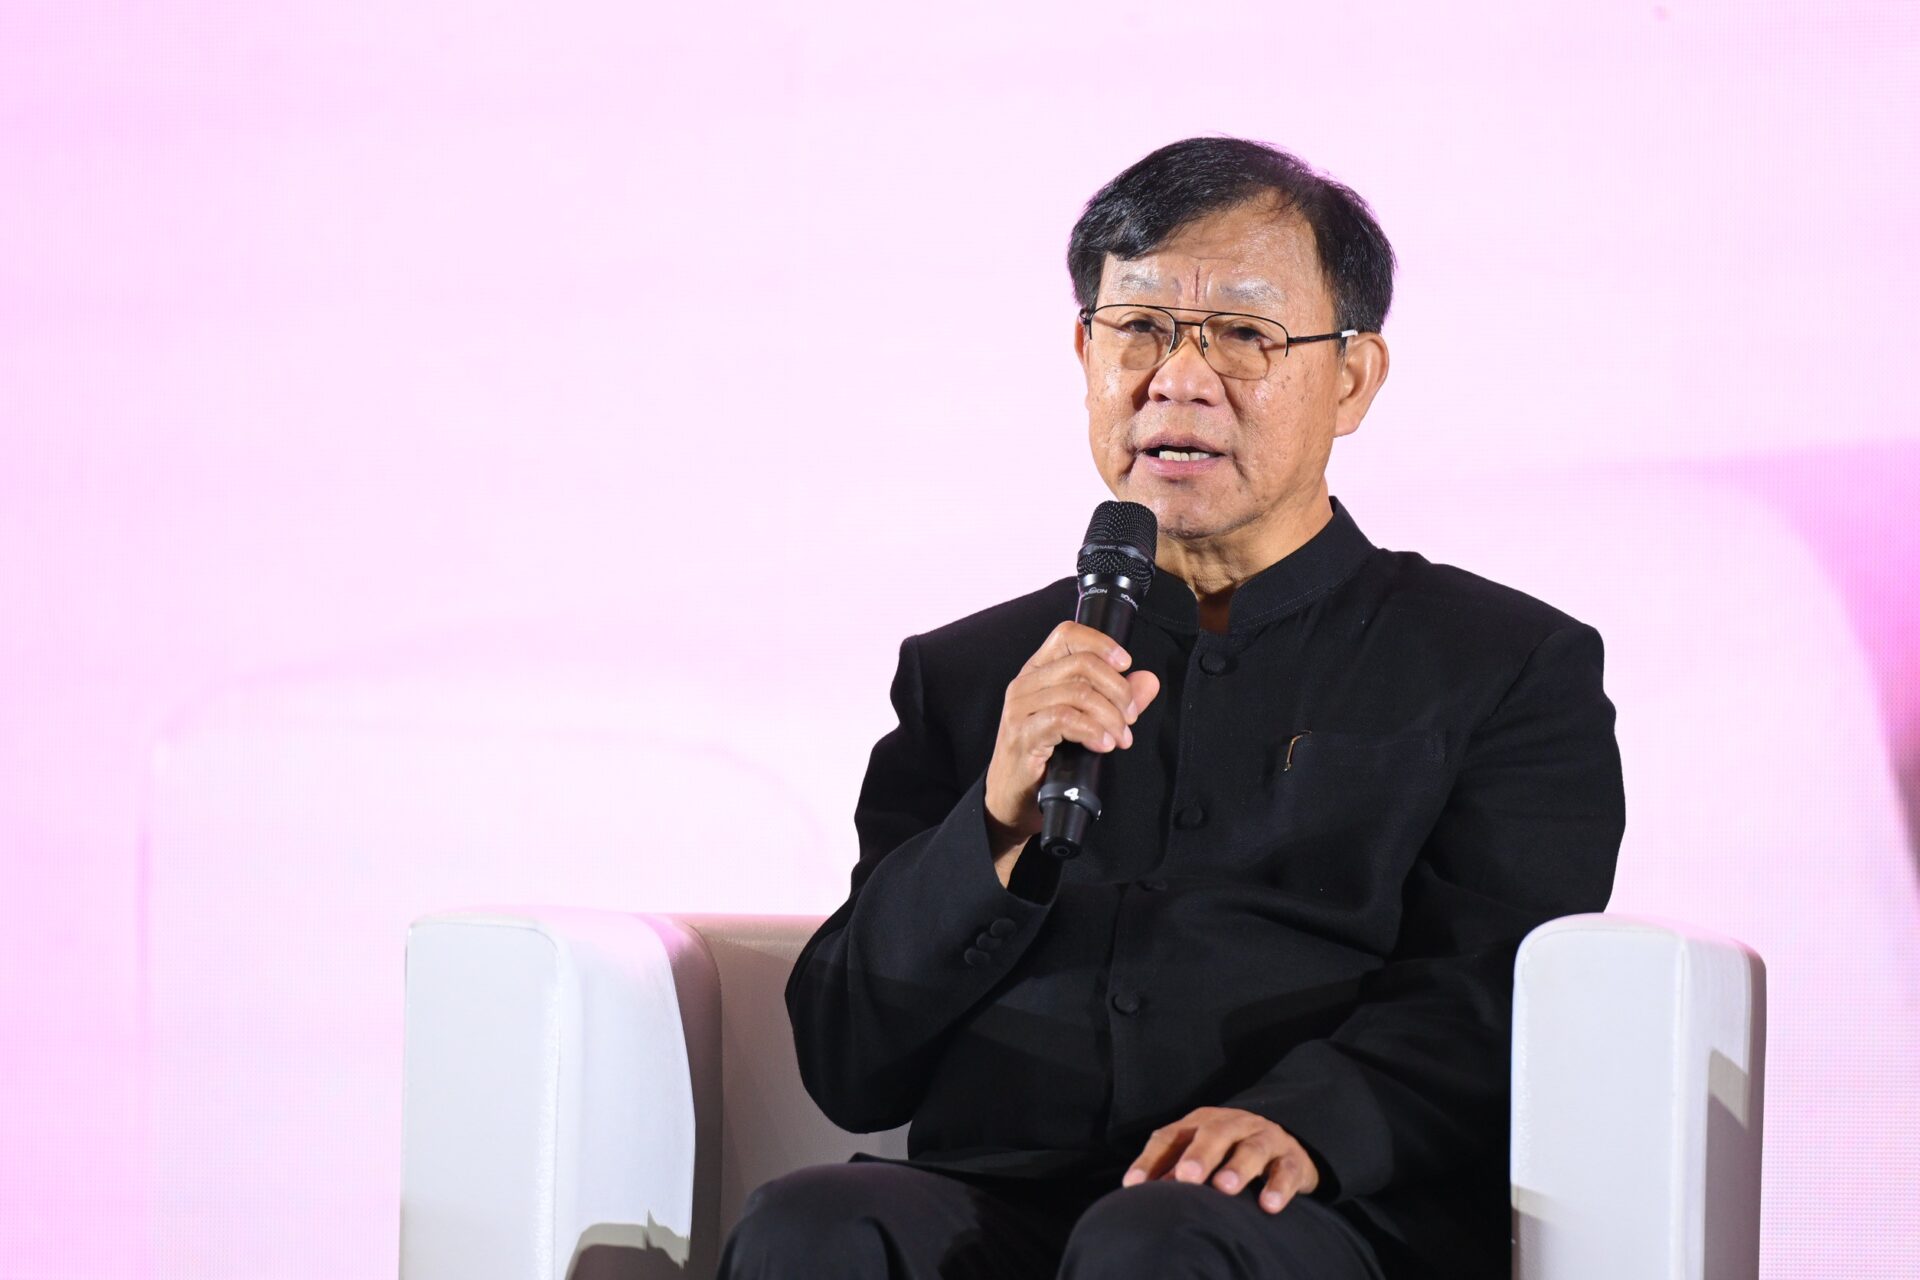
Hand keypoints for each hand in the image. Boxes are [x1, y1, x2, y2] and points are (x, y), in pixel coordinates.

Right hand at [983, 620, 1160, 883]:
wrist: (1013, 800)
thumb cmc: (1047, 759)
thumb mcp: (1086, 723)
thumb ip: (1116, 699)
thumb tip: (1148, 681)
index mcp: (1038, 672)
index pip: (1067, 634)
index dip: (1101, 643)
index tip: (1126, 664)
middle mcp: (1025, 683)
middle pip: (1081, 663)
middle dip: (1117, 689)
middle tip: (1131, 717)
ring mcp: (1020, 709)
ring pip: (1077, 692)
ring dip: (1110, 715)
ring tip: (1121, 737)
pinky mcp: (1022, 735)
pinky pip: (1064, 719)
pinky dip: (1092, 730)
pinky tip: (1104, 744)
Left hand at [1121, 1107, 1320, 1213]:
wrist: (1288, 1147)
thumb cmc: (1231, 1154)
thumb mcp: (1202, 1155)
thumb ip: (1174, 1170)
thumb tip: (1140, 1194)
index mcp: (1203, 1122)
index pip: (1171, 1136)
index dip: (1152, 1159)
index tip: (1134, 1185)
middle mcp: (1234, 1124)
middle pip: (1215, 1133)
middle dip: (1200, 1155)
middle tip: (1187, 1177)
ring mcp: (1266, 1138)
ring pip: (1253, 1148)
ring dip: (1238, 1167)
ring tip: (1224, 1188)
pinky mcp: (1293, 1159)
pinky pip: (1287, 1170)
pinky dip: (1278, 1187)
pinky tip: (1268, 1205)